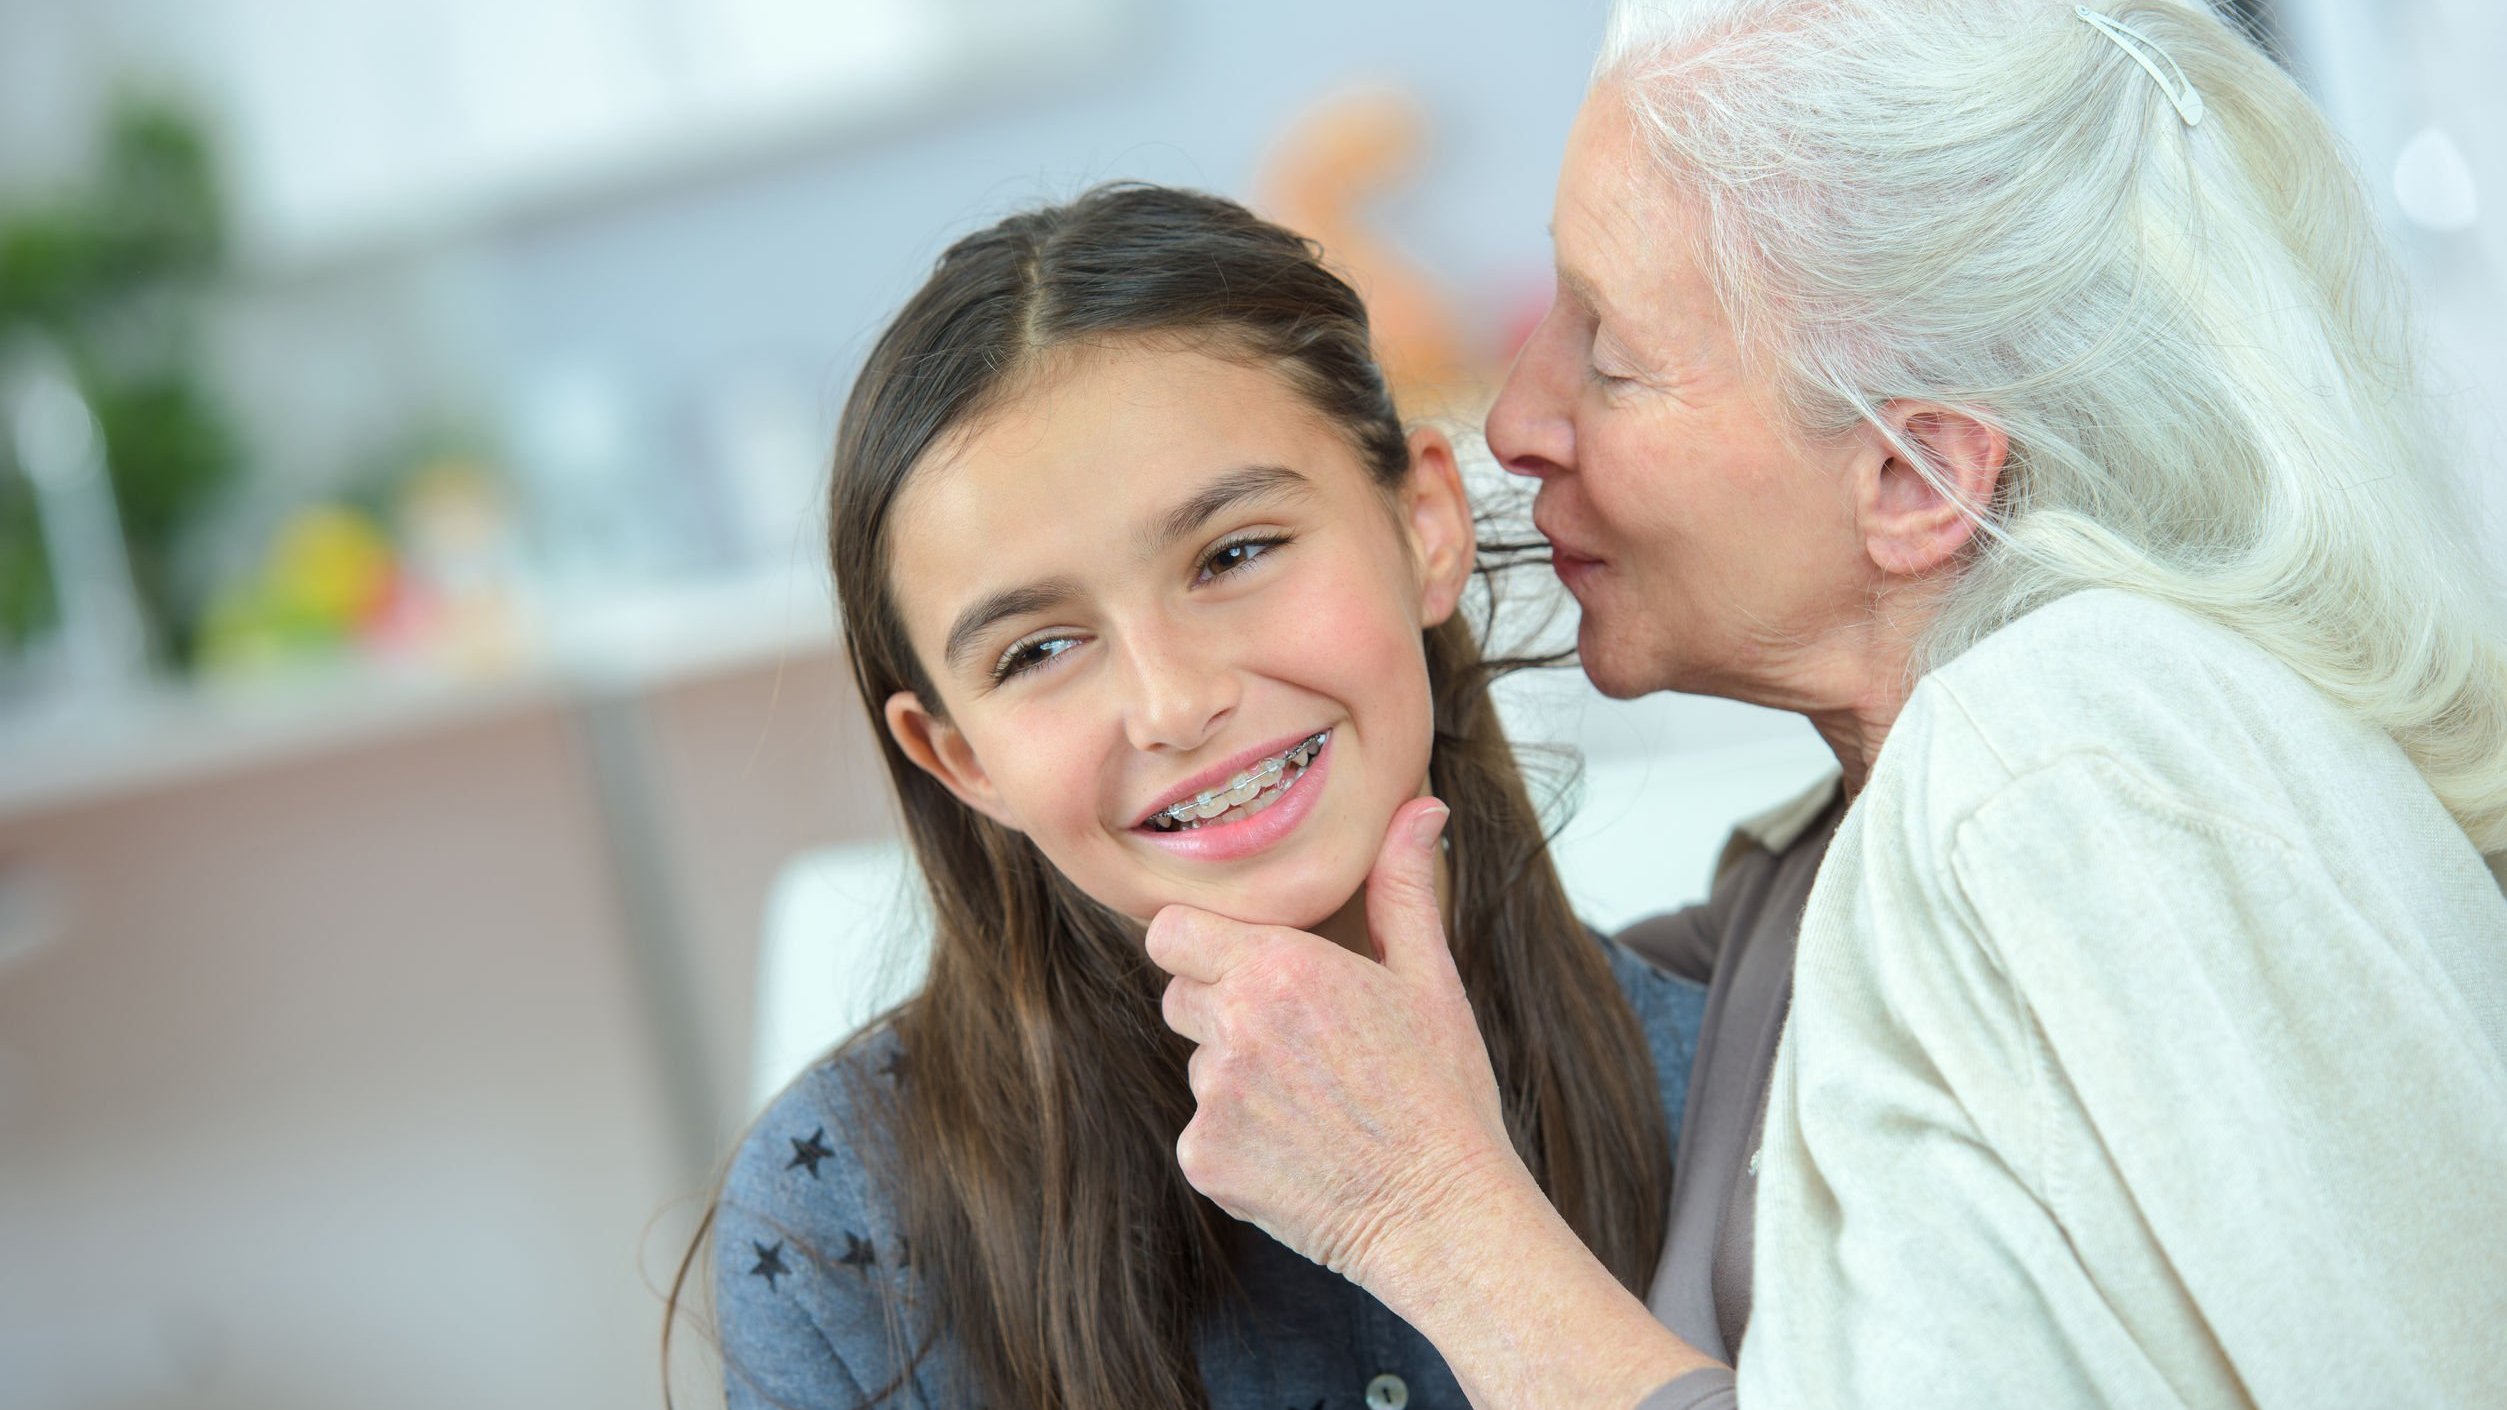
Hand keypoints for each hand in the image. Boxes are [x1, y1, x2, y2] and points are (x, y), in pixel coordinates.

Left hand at [1147, 797, 1523, 1291]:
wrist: (1444, 1213)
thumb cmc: (1444, 1094)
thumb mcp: (1430, 980)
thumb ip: (1403, 888)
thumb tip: (1421, 807)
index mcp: (1282, 967)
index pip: (1171, 931)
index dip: (1202, 944)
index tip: (1240, 964)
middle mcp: (1237, 1025)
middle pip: (1181, 995)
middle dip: (1224, 1009)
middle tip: (1301, 1044)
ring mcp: (1214, 1098)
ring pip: (1197, 1066)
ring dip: (1237, 1078)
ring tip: (1314, 1104)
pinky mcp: (1206, 1160)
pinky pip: (1202, 1134)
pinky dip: (1239, 1143)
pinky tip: (1300, 1152)